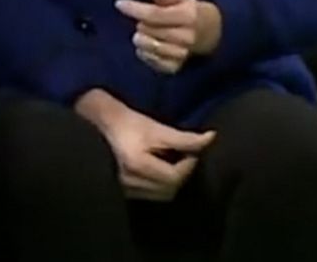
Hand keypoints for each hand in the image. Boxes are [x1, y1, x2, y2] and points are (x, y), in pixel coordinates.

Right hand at [76, 91, 214, 201]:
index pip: (175, 177)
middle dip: (181, 174)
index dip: (188, 164)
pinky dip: (160, 184)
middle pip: (170, 190)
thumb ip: (186, 138)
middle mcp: (130, 180)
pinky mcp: (124, 190)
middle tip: (183, 156)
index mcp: (138, 164)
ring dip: (172, 181)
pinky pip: (151, 194)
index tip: (190, 150)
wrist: (104, 123)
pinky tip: (159, 169)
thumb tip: (212, 138)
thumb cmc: (131, 123)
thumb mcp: (159, 128)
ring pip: (162, 194)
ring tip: (170, 162)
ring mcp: (125, 187)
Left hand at [116, 0, 220, 74]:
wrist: (211, 34)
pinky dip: (144, 53)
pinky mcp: (176, 67)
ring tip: (142, 33)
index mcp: (188, 16)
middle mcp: (186, 37)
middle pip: (149, 30)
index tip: (119, 4)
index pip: (155, 14)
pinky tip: (144, 47)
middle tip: (142, 21)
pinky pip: (153, 61)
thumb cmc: (190, 11)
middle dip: (140, 23)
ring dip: (141, 39)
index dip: (135, 9)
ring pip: (150, 47)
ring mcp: (182, 54)